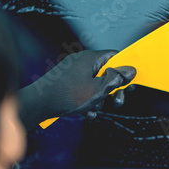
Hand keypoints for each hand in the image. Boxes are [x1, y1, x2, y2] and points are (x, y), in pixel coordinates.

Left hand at [18, 50, 135, 128]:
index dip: (125, 69)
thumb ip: (117, 79)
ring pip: (96, 83)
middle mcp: (82, 61)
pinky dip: (88, 100)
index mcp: (91, 58)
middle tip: (118, 101)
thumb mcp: (99, 89)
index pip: (116, 56)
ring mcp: (73, 71)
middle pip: (107, 72)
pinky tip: (86, 112)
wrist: (37, 105)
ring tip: (94, 108)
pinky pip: (84, 89)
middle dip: (113, 89)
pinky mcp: (66, 82)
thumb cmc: (67, 95)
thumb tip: (131, 70)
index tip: (130, 83)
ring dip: (100, 98)